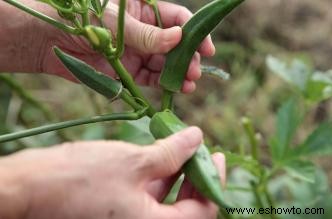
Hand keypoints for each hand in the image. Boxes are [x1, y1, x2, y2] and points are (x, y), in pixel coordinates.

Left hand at [0, 0, 214, 92]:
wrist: (50, 40)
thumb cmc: (82, 18)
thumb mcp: (116, 21)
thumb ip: (147, 33)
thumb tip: (178, 39)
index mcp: (144, 9)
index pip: (177, 18)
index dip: (194, 33)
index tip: (206, 48)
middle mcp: (145, 31)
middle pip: (176, 44)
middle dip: (188, 58)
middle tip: (195, 72)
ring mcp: (139, 51)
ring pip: (166, 63)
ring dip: (180, 74)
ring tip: (190, 84)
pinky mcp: (130, 71)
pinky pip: (152, 78)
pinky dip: (164, 84)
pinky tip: (177, 89)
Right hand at [0, 127, 225, 218]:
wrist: (31, 188)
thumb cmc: (81, 178)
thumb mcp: (133, 161)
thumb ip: (171, 153)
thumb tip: (197, 138)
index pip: (202, 212)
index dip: (213, 182)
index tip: (216, 156)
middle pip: (187, 209)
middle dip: (197, 178)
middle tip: (201, 151)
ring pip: (168, 202)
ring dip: (179, 175)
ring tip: (183, 148)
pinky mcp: (120, 212)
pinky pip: (149, 198)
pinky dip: (160, 177)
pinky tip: (160, 155)